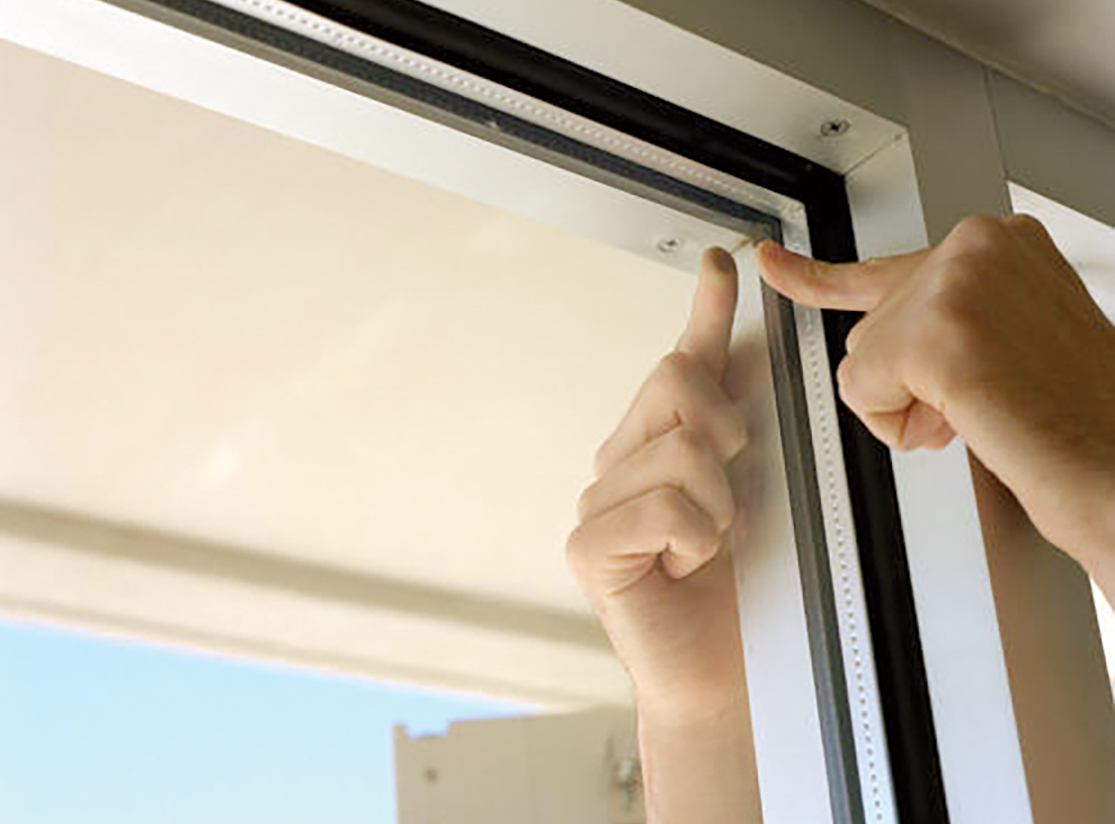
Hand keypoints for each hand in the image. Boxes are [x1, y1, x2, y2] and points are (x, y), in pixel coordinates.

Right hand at [566, 248, 748, 726]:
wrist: (722, 674)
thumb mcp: (761, 494)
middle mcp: (621, 460)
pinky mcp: (590, 545)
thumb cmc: (742, 590)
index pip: (683, 362)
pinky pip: (666, 507)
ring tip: (707, 545)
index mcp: (661, 443)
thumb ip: (748, 433)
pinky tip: (684, 565)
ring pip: (683, 448)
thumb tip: (763, 366)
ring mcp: (598, 500)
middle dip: (724, 429)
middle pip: (677, 380)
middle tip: (730, 492)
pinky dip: (696, 540)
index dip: (705, 310)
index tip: (722, 268)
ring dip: (719, 505)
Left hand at [757, 215, 1114, 584]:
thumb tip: (872, 338)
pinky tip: (967, 418)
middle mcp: (979, 245)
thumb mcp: (1003, 341)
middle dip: (906, 379)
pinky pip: (862, 391)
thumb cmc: (1069, 416)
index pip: (882, 263)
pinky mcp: (935, 329)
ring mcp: (957, 282)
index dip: (816, 277)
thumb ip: (939, 320)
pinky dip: (899, 424)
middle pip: (870, 326)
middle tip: (982, 398)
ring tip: (988, 408)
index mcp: (998, 244)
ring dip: (908, 404)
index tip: (769, 261)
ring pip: (863, 358)